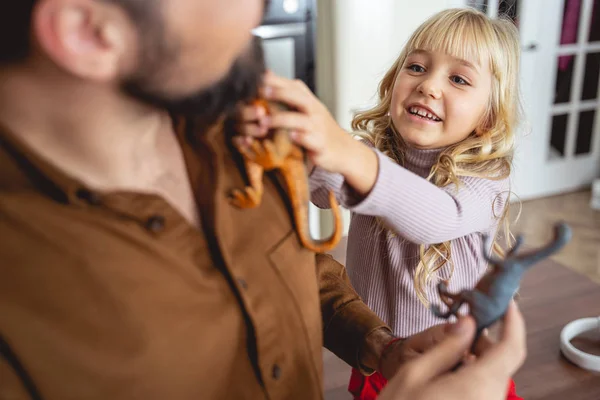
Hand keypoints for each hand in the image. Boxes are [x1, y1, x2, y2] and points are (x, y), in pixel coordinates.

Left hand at [236, 71, 357, 173]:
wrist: (343, 150)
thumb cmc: (320, 129)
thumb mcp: (308, 109)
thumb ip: (289, 94)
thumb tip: (269, 74)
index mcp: (310, 102)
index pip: (294, 86)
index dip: (278, 81)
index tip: (260, 78)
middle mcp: (315, 112)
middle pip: (299, 98)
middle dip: (280, 93)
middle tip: (261, 92)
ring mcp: (318, 128)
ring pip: (301, 120)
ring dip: (282, 119)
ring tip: (264, 122)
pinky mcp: (320, 144)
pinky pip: (310, 140)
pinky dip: (300, 137)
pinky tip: (290, 136)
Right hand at [379, 302, 526, 399]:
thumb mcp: (414, 372)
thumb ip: (446, 346)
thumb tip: (468, 323)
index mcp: (477, 385)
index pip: (511, 348)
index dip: (514, 322)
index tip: (506, 304)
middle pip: (501, 362)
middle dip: (483, 342)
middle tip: (459, 328)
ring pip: (492, 377)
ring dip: (476, 360)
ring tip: (445, 354)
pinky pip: (483, 391)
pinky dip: (471, 377)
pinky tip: (445, 376)